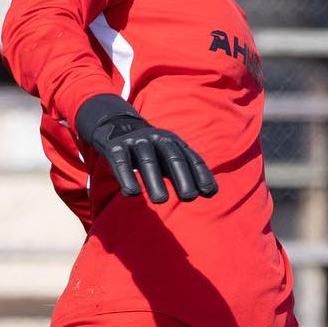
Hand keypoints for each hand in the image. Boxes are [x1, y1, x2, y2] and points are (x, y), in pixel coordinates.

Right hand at [74, 93, 218, 203]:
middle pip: (172, 157)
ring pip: (148, 160)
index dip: (200, 174)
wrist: (116, 125)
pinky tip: (132, 193)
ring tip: (161, 201)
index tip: (208, 192)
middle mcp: (157, 139)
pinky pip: (121, 162)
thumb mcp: (168, 157)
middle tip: (189, 197)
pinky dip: (126, 176)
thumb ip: (187, 173)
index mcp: (173, 142)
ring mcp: (136, 142)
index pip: (190, 158)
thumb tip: (212, 192)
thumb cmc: (150, 150)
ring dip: (155, 180)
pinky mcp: (115, 147)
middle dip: (182, 176)